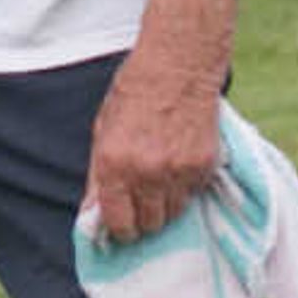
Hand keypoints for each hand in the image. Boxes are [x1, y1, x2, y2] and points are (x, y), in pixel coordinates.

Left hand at [83, 50, 223, 243]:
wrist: (177, 66)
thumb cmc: (132, 92)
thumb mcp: (102, 129)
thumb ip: (98, 174)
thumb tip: (92, 212)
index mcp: (114, 163)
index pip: (119, 222)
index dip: (120, 230)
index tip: (122, 228)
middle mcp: (147, 173)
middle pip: (149, 224)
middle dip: (143, 220)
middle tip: (140, 205)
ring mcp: (179, 172)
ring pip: (173, 215)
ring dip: (164, 207)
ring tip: (158, 183)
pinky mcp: (204, 167)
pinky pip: (193, 196)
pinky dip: (184, 189)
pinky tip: (177, 166)